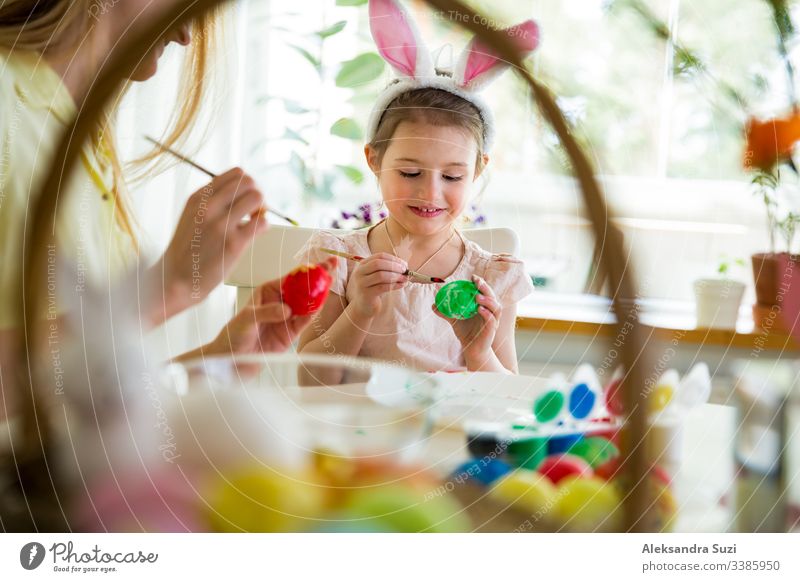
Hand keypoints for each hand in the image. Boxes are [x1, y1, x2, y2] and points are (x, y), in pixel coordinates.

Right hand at [148, 168, 267, 324]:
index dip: (248, 185)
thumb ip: (212, 202)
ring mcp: (221, 224)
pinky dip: (264, 227)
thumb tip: (242, 191)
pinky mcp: (233, 243)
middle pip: (249, 181)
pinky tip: (253, 236)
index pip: (236, 173)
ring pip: (257, 197)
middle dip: (257, 195)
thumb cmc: (188, 250)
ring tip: (253, 223)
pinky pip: (262, 223)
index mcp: (199, 197)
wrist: (174, 280)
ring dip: (262, 209)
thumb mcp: (192, 216)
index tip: (244, 201)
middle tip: (253, 213)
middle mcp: (208, 206)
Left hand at [208, 258, 338, 354]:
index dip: (305, 270)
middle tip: (332, 266)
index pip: (290, 278)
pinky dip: (314, 313)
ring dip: (319, 293)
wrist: (232, 360)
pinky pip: (305, 321)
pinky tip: (322, 303)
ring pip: (307, 303)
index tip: (318, 264)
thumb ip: (267, 312)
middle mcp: (279, 302)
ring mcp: (287, 318)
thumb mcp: (247, 319)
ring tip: (331, 282)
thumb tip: (287, 310)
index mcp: (268, 292)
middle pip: (302, 288)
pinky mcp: (291, 333)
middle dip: (317, 278)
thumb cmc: (234, 335)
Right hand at [347, 252, 407, 318]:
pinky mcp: (366, 294)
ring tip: (405, 279)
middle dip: (394, 266)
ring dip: (395, 276)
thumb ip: (387, 269)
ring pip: (380, 275)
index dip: (393, 259)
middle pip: (378, 264)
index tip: (404, 264)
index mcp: (363, 265)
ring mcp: (361, 283)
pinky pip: (382, 287)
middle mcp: (359, 272)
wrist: (364, 307)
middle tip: (405, 271)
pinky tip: (401, 285)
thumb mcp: (378, 276)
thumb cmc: (373, 289)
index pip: (379, 256)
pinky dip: (394, 285)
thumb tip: (404, 265)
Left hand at [433, 275, 501, 361]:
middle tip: (477, 282)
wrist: (471, 350)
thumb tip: (433, 305)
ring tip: (477, 297)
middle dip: (485, 288)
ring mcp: (493, 321)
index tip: (473, 277)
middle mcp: (490, 312)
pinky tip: (479, 310)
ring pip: (496, 308)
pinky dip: (487, 314)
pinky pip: (491, 320)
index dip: (481, 283)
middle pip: (492, 296)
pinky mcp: (491, 330)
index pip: (485, 292)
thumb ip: (445, 312)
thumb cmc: (466, 333)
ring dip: (488, 300)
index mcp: (483, 306)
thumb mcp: (454, 320)